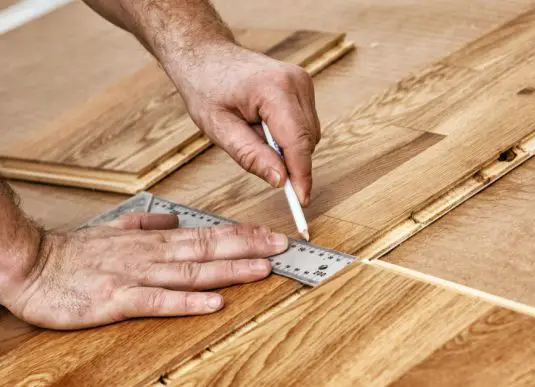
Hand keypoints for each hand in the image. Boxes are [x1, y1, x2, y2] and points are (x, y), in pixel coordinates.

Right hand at [0, 212, 287, 329]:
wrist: (29, 266)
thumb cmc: (72, 253)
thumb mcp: (113, 230)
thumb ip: (146, 224)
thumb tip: (174, 218)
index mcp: (152, 241)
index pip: (206, 234)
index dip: (241, 235)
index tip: (271, 235)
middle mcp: (151, 256)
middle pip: (207, 249)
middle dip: (248, 247)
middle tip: (282, 246)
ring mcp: (135, 277)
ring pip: (191, 272)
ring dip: (229, 270)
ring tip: (262, 268)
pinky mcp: (117, 300)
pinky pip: (158, 301)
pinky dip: (188, 301)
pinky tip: (214, 301)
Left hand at [167, 41, 319, 205]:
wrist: (206, 54)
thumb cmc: (206, 86)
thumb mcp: (218, 128)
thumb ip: (251, 156)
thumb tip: (280, 180)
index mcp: (274, 89)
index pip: (298, 142)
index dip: (301, 175)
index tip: (301, 201)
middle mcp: (296, 82)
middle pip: (307, 141)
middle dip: (289, 160)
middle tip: (257, 161)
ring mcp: (303, 82)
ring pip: (309, 135)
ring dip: (287, 147)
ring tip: (253, 133)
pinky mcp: (303, 86)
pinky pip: (306, 125)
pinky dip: (288, 135)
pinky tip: (263, 125)